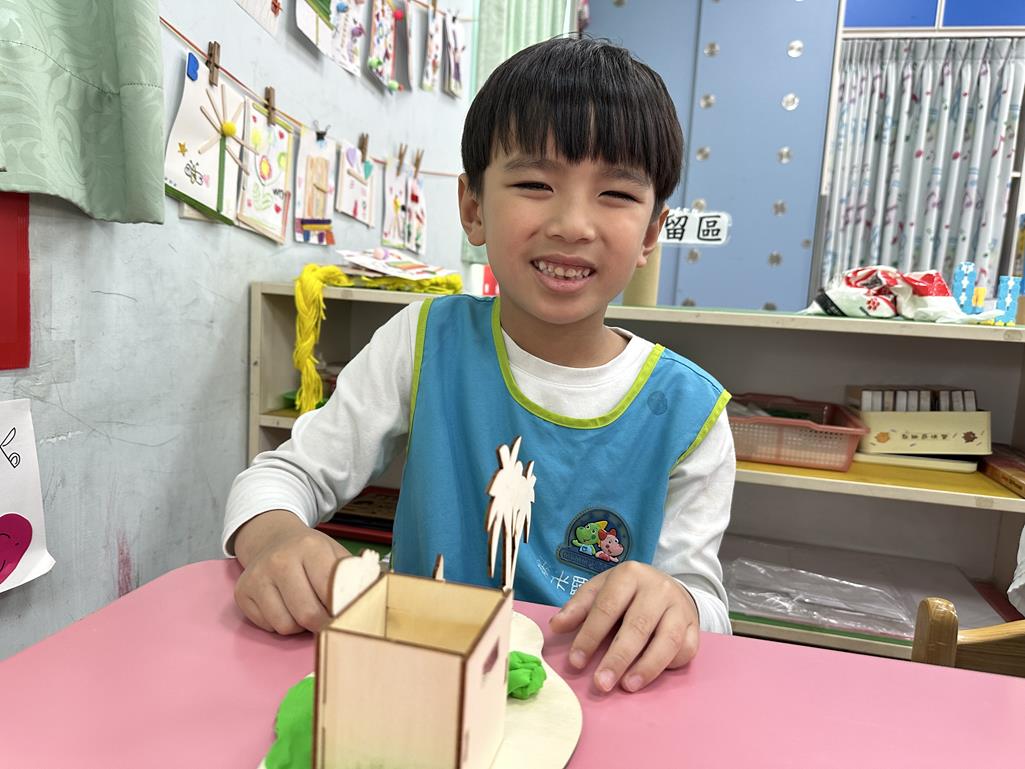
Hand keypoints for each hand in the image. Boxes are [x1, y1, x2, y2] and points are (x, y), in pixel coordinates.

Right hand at [233, 510, 349, 634]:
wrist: (271, 539)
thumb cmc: (310, 553)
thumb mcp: (335, 553)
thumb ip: (355, 574)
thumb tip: (379, 590)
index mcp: (310, 547)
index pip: (331, 591)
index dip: (342, 609)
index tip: (348, 616)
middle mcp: (280, 560)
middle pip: (308, 614)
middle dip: (323, 623)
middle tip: (329, 620)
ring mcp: (258, 577)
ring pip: (286, 625)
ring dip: (300, 625)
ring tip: (304, 608)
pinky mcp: (242, 593)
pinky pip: (268, 626)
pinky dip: (280, 623)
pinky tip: (285, 606)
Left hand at [548, 561, 698, 692]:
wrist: (667, 586)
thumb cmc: (627, 593)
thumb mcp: (601, 590)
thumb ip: (579, 607)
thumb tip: (556, 626)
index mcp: (629, 575)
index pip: (607, 608)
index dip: (589, 636)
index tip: (575, 662)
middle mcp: (658, 588)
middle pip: (637, 626)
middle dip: (617, 658)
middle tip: (601, 684)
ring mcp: (680, 607)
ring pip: (667, 641)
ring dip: (646, 667)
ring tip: (627, 686)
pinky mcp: (695, 626)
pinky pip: (685, 650)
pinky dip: (668, 666)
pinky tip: (650, 675)